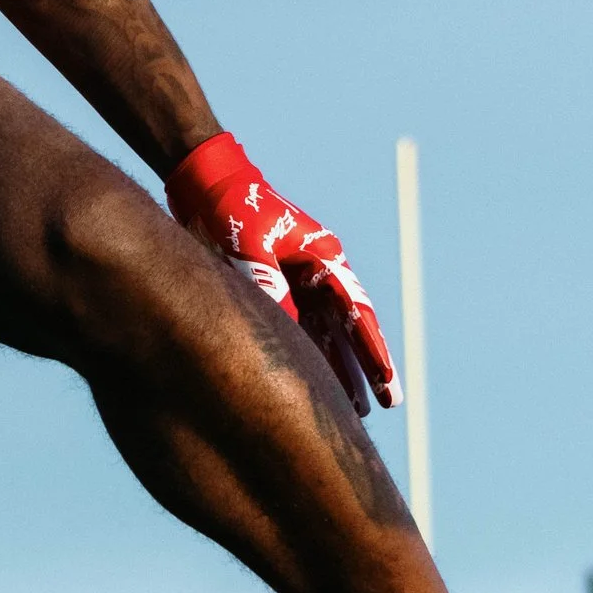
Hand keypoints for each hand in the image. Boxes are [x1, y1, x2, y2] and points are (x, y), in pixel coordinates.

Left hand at [164, 131, 397, 414]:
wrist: (204, 183)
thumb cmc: (232, 208)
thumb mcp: (250, 246)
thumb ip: (269, 286)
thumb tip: (285, 335)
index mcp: (323, 256)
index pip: (355, 310)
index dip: (373, 350)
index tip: (389, 385)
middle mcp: (316, 272)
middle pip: (347, 327)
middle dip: (365, 367)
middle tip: (385, 405)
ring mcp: (297, 282)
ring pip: (325, 334)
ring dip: (339, 368)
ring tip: (356, 409)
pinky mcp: (275, 289)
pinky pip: (299, 330)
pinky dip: (309, 356)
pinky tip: (316, 385)